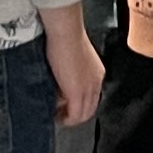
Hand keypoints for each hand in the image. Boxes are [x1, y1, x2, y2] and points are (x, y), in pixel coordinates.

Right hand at [45, 7, 102, 128]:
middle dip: (75, 115)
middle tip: (60, 115)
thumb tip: (59, 81)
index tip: (66, 105)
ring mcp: (88, 89)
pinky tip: (56, 116)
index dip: (79, 104)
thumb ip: (70, 70)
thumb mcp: (71, 57)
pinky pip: (75, 115)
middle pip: (90, 108)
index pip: (91, 96)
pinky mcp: (77, 93)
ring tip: (57, 117)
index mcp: (96, 72)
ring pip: (84, 114)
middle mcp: (96, 82)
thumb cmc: (65, 37)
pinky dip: (66, 119)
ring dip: (70, 118)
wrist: (65, 32)